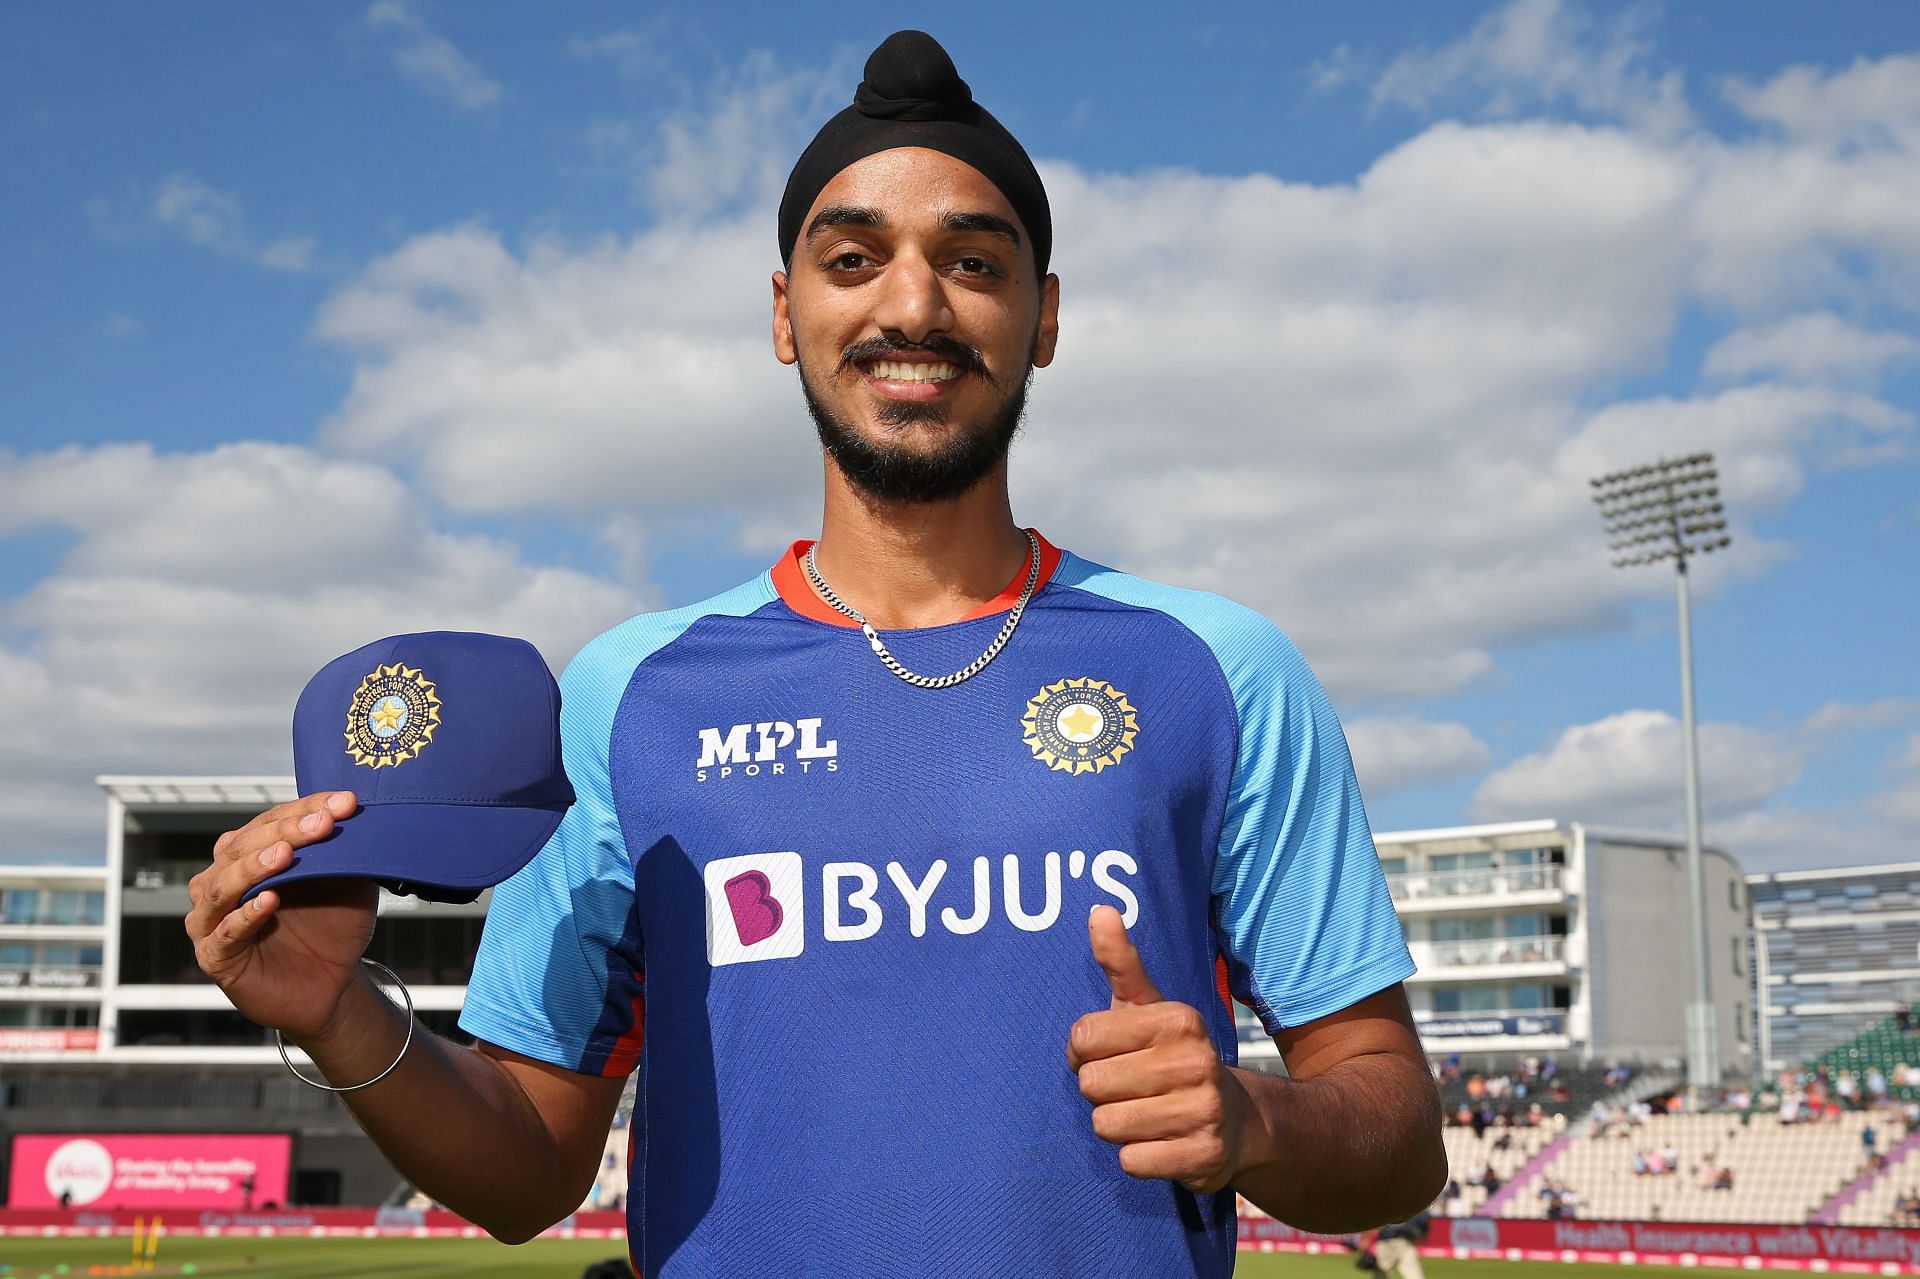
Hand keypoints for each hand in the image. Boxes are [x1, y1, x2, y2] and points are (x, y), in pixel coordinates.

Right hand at [185, 791, 378, 1042]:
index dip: (308, 808)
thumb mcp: (347, 884)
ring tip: (285, 854)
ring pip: (224, 885)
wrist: (332, 985)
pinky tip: (268, 902)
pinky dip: (244, 915)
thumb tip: (357, 813)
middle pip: (244, 847)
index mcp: (251, 855)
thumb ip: (346, 852)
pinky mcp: (215, 956)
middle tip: (322, 822)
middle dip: (286, 832)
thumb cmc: (333, 928)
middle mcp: (223, 880)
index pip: (273, 821)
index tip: (345, 802)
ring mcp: (213, 918)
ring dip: (254, 866)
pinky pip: (224, 933)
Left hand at [1067, 904, 1265, 1192]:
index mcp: (1178, 1019)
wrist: (1241, 1121)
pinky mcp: (1203, 1156)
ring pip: (1107, 1125)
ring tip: (1147, 1115)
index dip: (1084, 1053)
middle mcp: (1196, 1061)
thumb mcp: (1149, 1008)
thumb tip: (1099, 909)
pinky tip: (1161, 1144)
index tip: (1112, 1054)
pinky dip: (1138, 1157)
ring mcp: (1203, 1110)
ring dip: (1117, 1126)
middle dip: (1102, 1092)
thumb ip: (1120, 961)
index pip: (1082, 1036)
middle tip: (1133, 1089)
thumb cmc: (1173, 1058)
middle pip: (1092, 1084)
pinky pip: (1131, 1161)